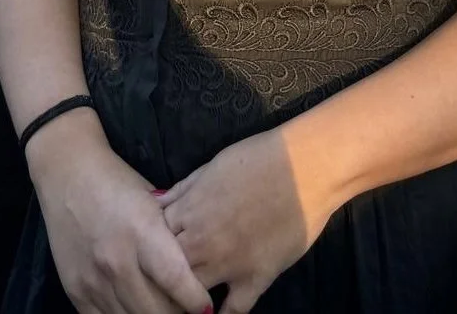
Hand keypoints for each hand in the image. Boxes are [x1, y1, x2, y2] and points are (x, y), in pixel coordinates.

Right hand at [32, 126, 213, 313]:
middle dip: (177, 313)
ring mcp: (94, 280)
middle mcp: (117, 261)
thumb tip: (196, 266)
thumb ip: (170, 236)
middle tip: (185, 308)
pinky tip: (134, 309)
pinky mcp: (75, 291)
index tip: (205, 306)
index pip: (176, 279)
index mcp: (142, 232)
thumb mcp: (152, 201)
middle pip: (156, 310)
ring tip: (162, 308)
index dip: (195, 300)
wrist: (66, 173)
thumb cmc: (117, 182)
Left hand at [157, 128, 335, 313]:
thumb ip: (183, 190)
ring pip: (192, 295)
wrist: (305, 165)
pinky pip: (233, 310)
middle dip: (164, 277)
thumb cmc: (259, 157)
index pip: (153, 242)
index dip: (152, 249)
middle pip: (166, 272)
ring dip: (187, 297)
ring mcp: (228, 264)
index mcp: (188, 211)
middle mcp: (201, 242)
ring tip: (186, 299)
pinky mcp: (256, 278)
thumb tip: (155, 204)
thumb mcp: (212, 166)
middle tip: (167, 280)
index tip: (154, 254)